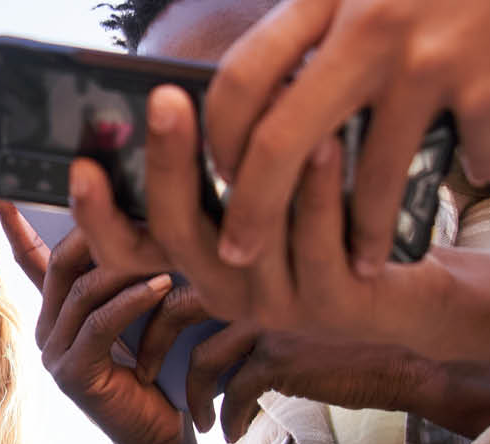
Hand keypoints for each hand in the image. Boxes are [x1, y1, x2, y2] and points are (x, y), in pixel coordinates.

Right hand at [0, 201, 204, 443]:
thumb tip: (144, 219)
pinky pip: (99, 324)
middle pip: (60, 264)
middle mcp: (48, 331)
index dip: (17, 224)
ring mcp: (55, 354)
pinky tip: (161, 281)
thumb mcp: (143, 313)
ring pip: (81, 291)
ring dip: (124, 263)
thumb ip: (130, 277)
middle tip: (132, 200)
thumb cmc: (161, 372)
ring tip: (164, 240)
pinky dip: (132, 300)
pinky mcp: (74, 374)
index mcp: (58, 313)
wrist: (161, 436)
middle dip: (92, 229)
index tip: (5, 188)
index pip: (33, 259)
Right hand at [69, 86, 450, 347]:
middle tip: (164, 101)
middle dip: (169, 162)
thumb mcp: (270, 200)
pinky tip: (329, 140)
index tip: (81, 166)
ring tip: (268, 103)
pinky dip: (322, 190)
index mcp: (196, 265)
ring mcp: (274, 306)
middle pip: (177, 231)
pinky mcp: (330, 308)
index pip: (124, 248)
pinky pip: (318, 243)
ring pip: (253, 234)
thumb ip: (227, 167)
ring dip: (261, 165)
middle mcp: (223, 290)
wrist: (407, 298)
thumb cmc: (332, 228)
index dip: (95, 215)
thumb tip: (185, 89)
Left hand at [203, 0, 489, 272]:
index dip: (220, 139)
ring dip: (364, 230)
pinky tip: (477, 171)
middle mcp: (369, 26)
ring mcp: (430, 60)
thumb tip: (294, 85)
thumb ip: (342, 19)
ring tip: (366, 263)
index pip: (242, 79)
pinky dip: (471, 171)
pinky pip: (466, 156)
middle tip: (242, 251)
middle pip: (282, 142)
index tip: (221, 175)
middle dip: (254, 211)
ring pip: (372, 174)